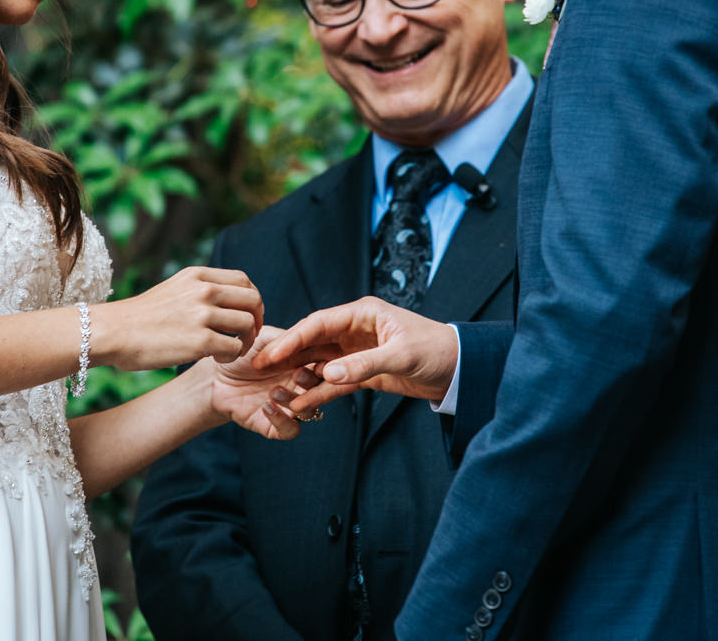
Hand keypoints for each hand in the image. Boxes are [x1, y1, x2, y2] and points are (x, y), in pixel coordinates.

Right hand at [95, 266, 263, 370]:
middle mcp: (204, 290)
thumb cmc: (140, 317)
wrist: (113, 332)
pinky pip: (234, 348)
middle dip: (257, 320)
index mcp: (198, 276)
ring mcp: (203, 315)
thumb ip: (198, 289)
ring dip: (246, 341)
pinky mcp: (200, 341)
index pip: (244, 281)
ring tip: (231, 350)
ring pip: (248, 324)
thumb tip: (224, 298)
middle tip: (247, 336)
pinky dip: (232, 356)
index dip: (252, 300)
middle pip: (253, 300)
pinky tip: (218, 359)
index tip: (246, 316)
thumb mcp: (173, 289)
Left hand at [206, 326, 321, 440]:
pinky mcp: (275, 426)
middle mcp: (299, 387)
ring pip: (309, 411)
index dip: (322, 364)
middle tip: (297, 375)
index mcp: (302, 365)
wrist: (215, 378)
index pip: (323, 367)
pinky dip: (282, 420)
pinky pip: (291, 430)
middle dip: (312, 384)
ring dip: (295, 401)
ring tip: (273, 391)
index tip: (312, 359)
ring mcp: (288, 407)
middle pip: (321, 391)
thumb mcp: (263, 339)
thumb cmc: (241, 355)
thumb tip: (305, 337)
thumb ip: (285, 338)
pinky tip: (265, 406)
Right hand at [253, 296, 457, 412]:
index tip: (269, 352)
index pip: (318, 323)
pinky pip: (335, 382)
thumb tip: (327, 374)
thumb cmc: (435, 350)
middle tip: (258, 368)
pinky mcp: (364, 372)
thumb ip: (363, 365)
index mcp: (362, 313)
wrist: (459, 369)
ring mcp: (357, 351)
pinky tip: (300, 404)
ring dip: (299, 375)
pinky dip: (319, 393)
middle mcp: (356, 329)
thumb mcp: (401, 356)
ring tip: (273, 389)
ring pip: (319, 363)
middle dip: (286, 355)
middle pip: (313, 342)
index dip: (292, 338)